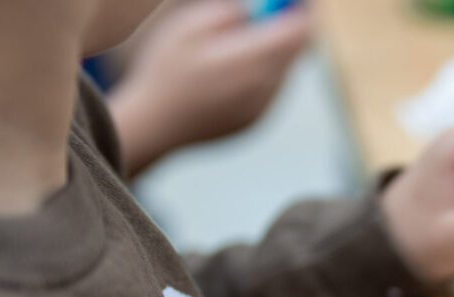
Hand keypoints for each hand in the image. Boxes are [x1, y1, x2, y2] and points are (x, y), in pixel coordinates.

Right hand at [107, 1, 310, 175]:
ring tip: (234, 50)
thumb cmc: (165, 72)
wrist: (153, 126)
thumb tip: (256, 12)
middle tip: (266, 16)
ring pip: (284, 72)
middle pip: (297, 52)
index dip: (300, 10)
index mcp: (252, 61)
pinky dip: (262, 77)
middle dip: (287, 30)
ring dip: (273, 54)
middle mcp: (265, 88)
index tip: (293, 1)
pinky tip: (228, 76)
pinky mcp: (256, 122)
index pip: (299, 31)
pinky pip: (271, 92)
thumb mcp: (190, 27)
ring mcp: (263, 108)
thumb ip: (231, 14)